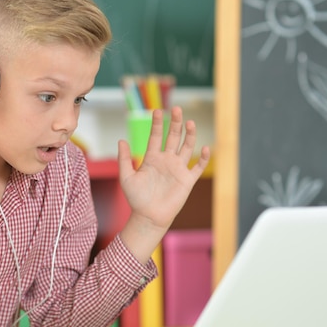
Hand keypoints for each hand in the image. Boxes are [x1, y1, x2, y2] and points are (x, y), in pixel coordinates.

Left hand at [117, 107, 209, 262]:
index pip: (156, 136)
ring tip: (190, 122)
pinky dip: (202, 157)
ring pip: (186, 147)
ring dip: (189, 135)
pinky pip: (198, 166)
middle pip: (173, 137)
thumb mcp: (126, 177)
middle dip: (175, 123)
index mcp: (152, 158)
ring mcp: (178, 169)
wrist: (148, 217)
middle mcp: (166, 160)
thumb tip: (121, 140)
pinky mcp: (187, 180)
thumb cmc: (136, 199)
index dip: (157, 124)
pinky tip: (204, 147)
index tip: (156, 111)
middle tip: (177, 109)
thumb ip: (124, 159)